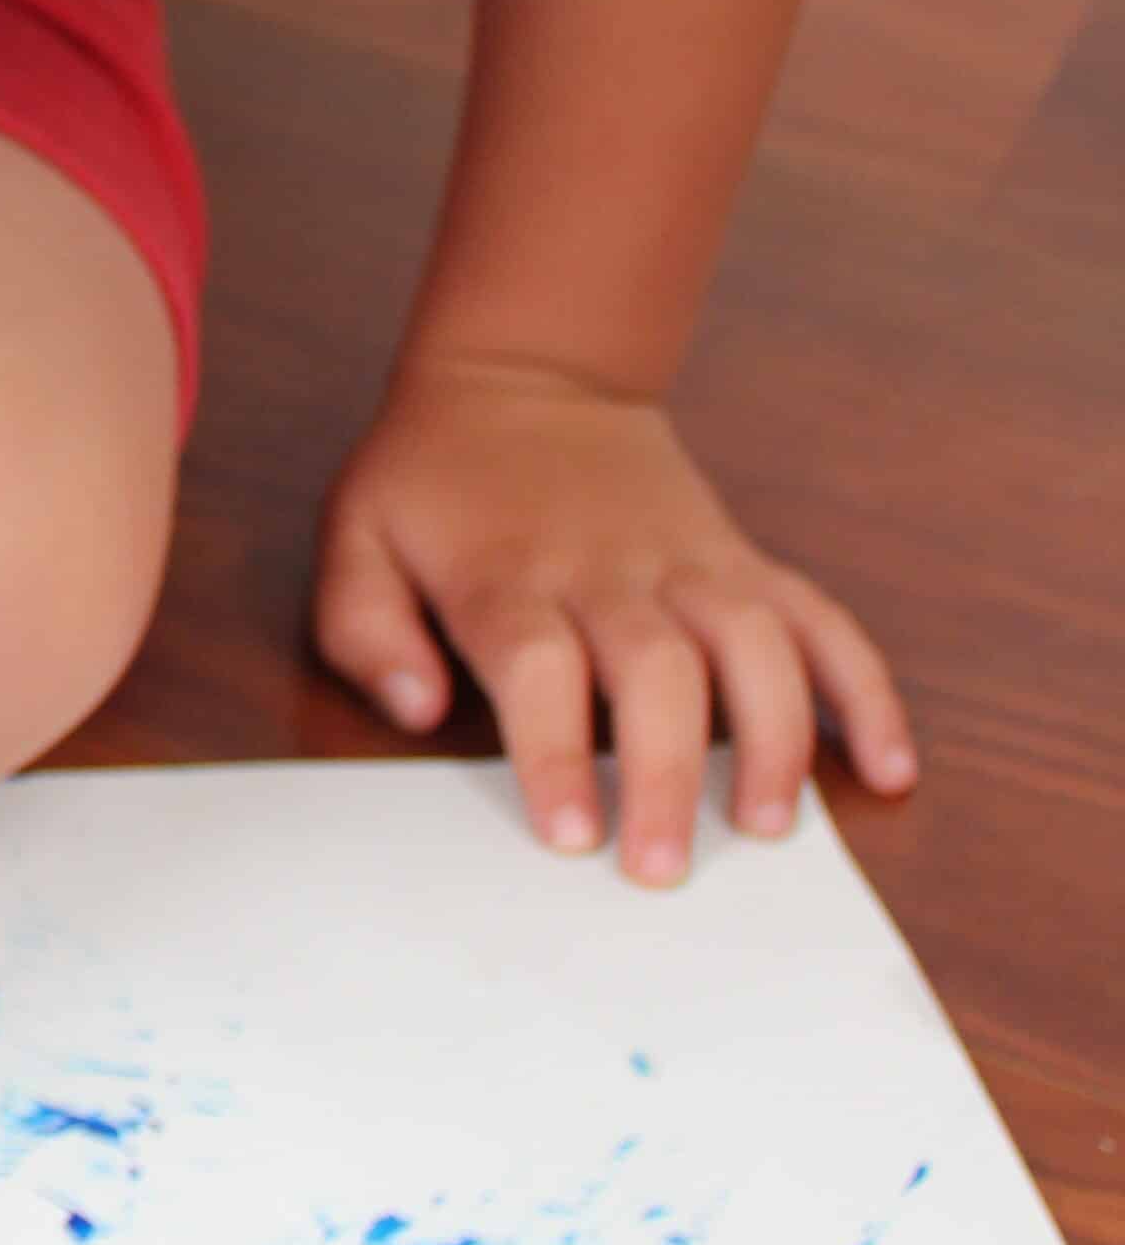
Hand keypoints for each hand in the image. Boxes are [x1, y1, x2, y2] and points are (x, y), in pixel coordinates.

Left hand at [312, 355, 917, 883]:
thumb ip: (367, 628)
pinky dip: (865, 691)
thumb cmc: (434, 479)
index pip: (538, 665)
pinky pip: (819, 620)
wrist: (527, 376)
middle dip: (665, 772)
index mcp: (507, 577)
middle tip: (662, 869)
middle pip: (655, 669)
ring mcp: (688, 562)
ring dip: (775, 736)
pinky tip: (888, 767)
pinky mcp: (742, 561)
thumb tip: (416, 707)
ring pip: (754, 642)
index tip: (570, 834)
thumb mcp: (357, 535)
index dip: (556, 749)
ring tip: (771, 828)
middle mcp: (608, 572)